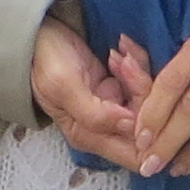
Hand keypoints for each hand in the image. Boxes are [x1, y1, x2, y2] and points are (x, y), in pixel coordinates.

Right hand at [30, 17, 145, 169]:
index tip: (145, 100)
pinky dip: (136, 62)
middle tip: (124, 63)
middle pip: (148, 123)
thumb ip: (95, 114)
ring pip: (150, 99)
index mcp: (90, 137)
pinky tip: (119, 49)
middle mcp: (106, 127)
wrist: (37, 34)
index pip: (137, 155)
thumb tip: (132, 127)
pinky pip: (142, 80)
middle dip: (143, 90)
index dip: (152, 134)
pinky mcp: (120, 86)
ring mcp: (115, 106)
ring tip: (118, 53)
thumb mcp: (64, 87)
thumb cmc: (44, 61)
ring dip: (137, 71)